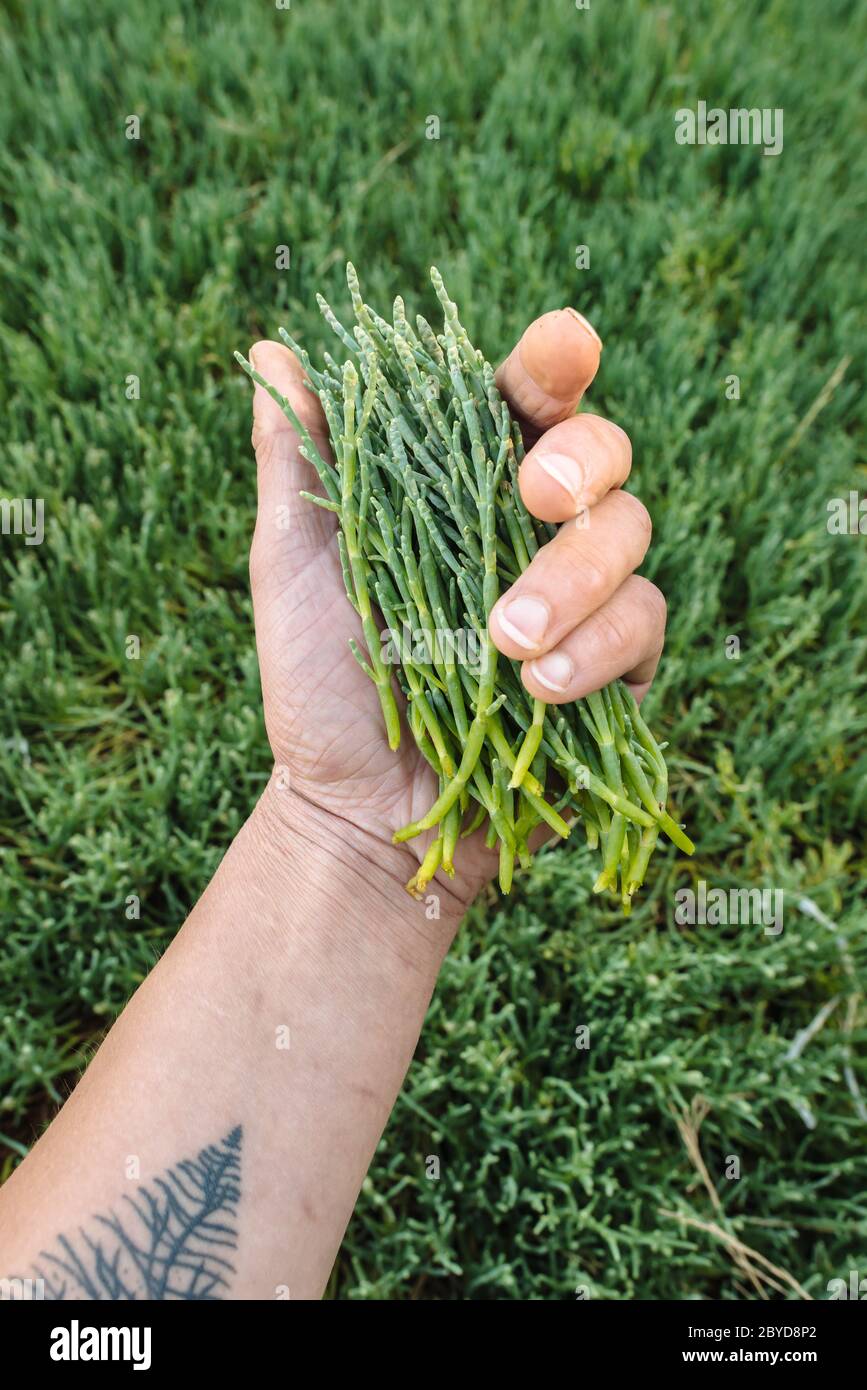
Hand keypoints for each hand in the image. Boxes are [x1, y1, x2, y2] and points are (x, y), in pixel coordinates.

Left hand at [246, 307, 664, 912]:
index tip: (560, 349)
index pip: (525, 400)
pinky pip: (644, 628)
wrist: (356, 810)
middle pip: (603, 453)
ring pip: (631, 536)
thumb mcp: (294, 565)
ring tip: (504, 642)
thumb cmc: (320, 682)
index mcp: (464, 484)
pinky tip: (537, 690)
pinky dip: (597, 651)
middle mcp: (533, 529)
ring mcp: (583, 598)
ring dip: (574, 578)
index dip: (554, 363)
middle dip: (580, 463)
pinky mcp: (616, 670)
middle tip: (531, 499)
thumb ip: (296, 462)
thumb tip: (270, 350)